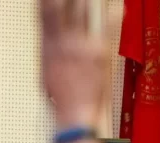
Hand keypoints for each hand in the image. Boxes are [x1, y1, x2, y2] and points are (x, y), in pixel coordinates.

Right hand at [41, 0, 107, 128]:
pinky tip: (116, 7)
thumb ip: (49, 53)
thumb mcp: (45, 75)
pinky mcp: (98, 53)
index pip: (44, 16)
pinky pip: (107, 27)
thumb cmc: (61, 98)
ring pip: (83, 13)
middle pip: (62, 9)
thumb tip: (49, 40)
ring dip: (85, 1)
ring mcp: (80, 47)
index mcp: (47, 49)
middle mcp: (62, 45)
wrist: (74, 114)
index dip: (46, 2)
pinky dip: (112, 15)